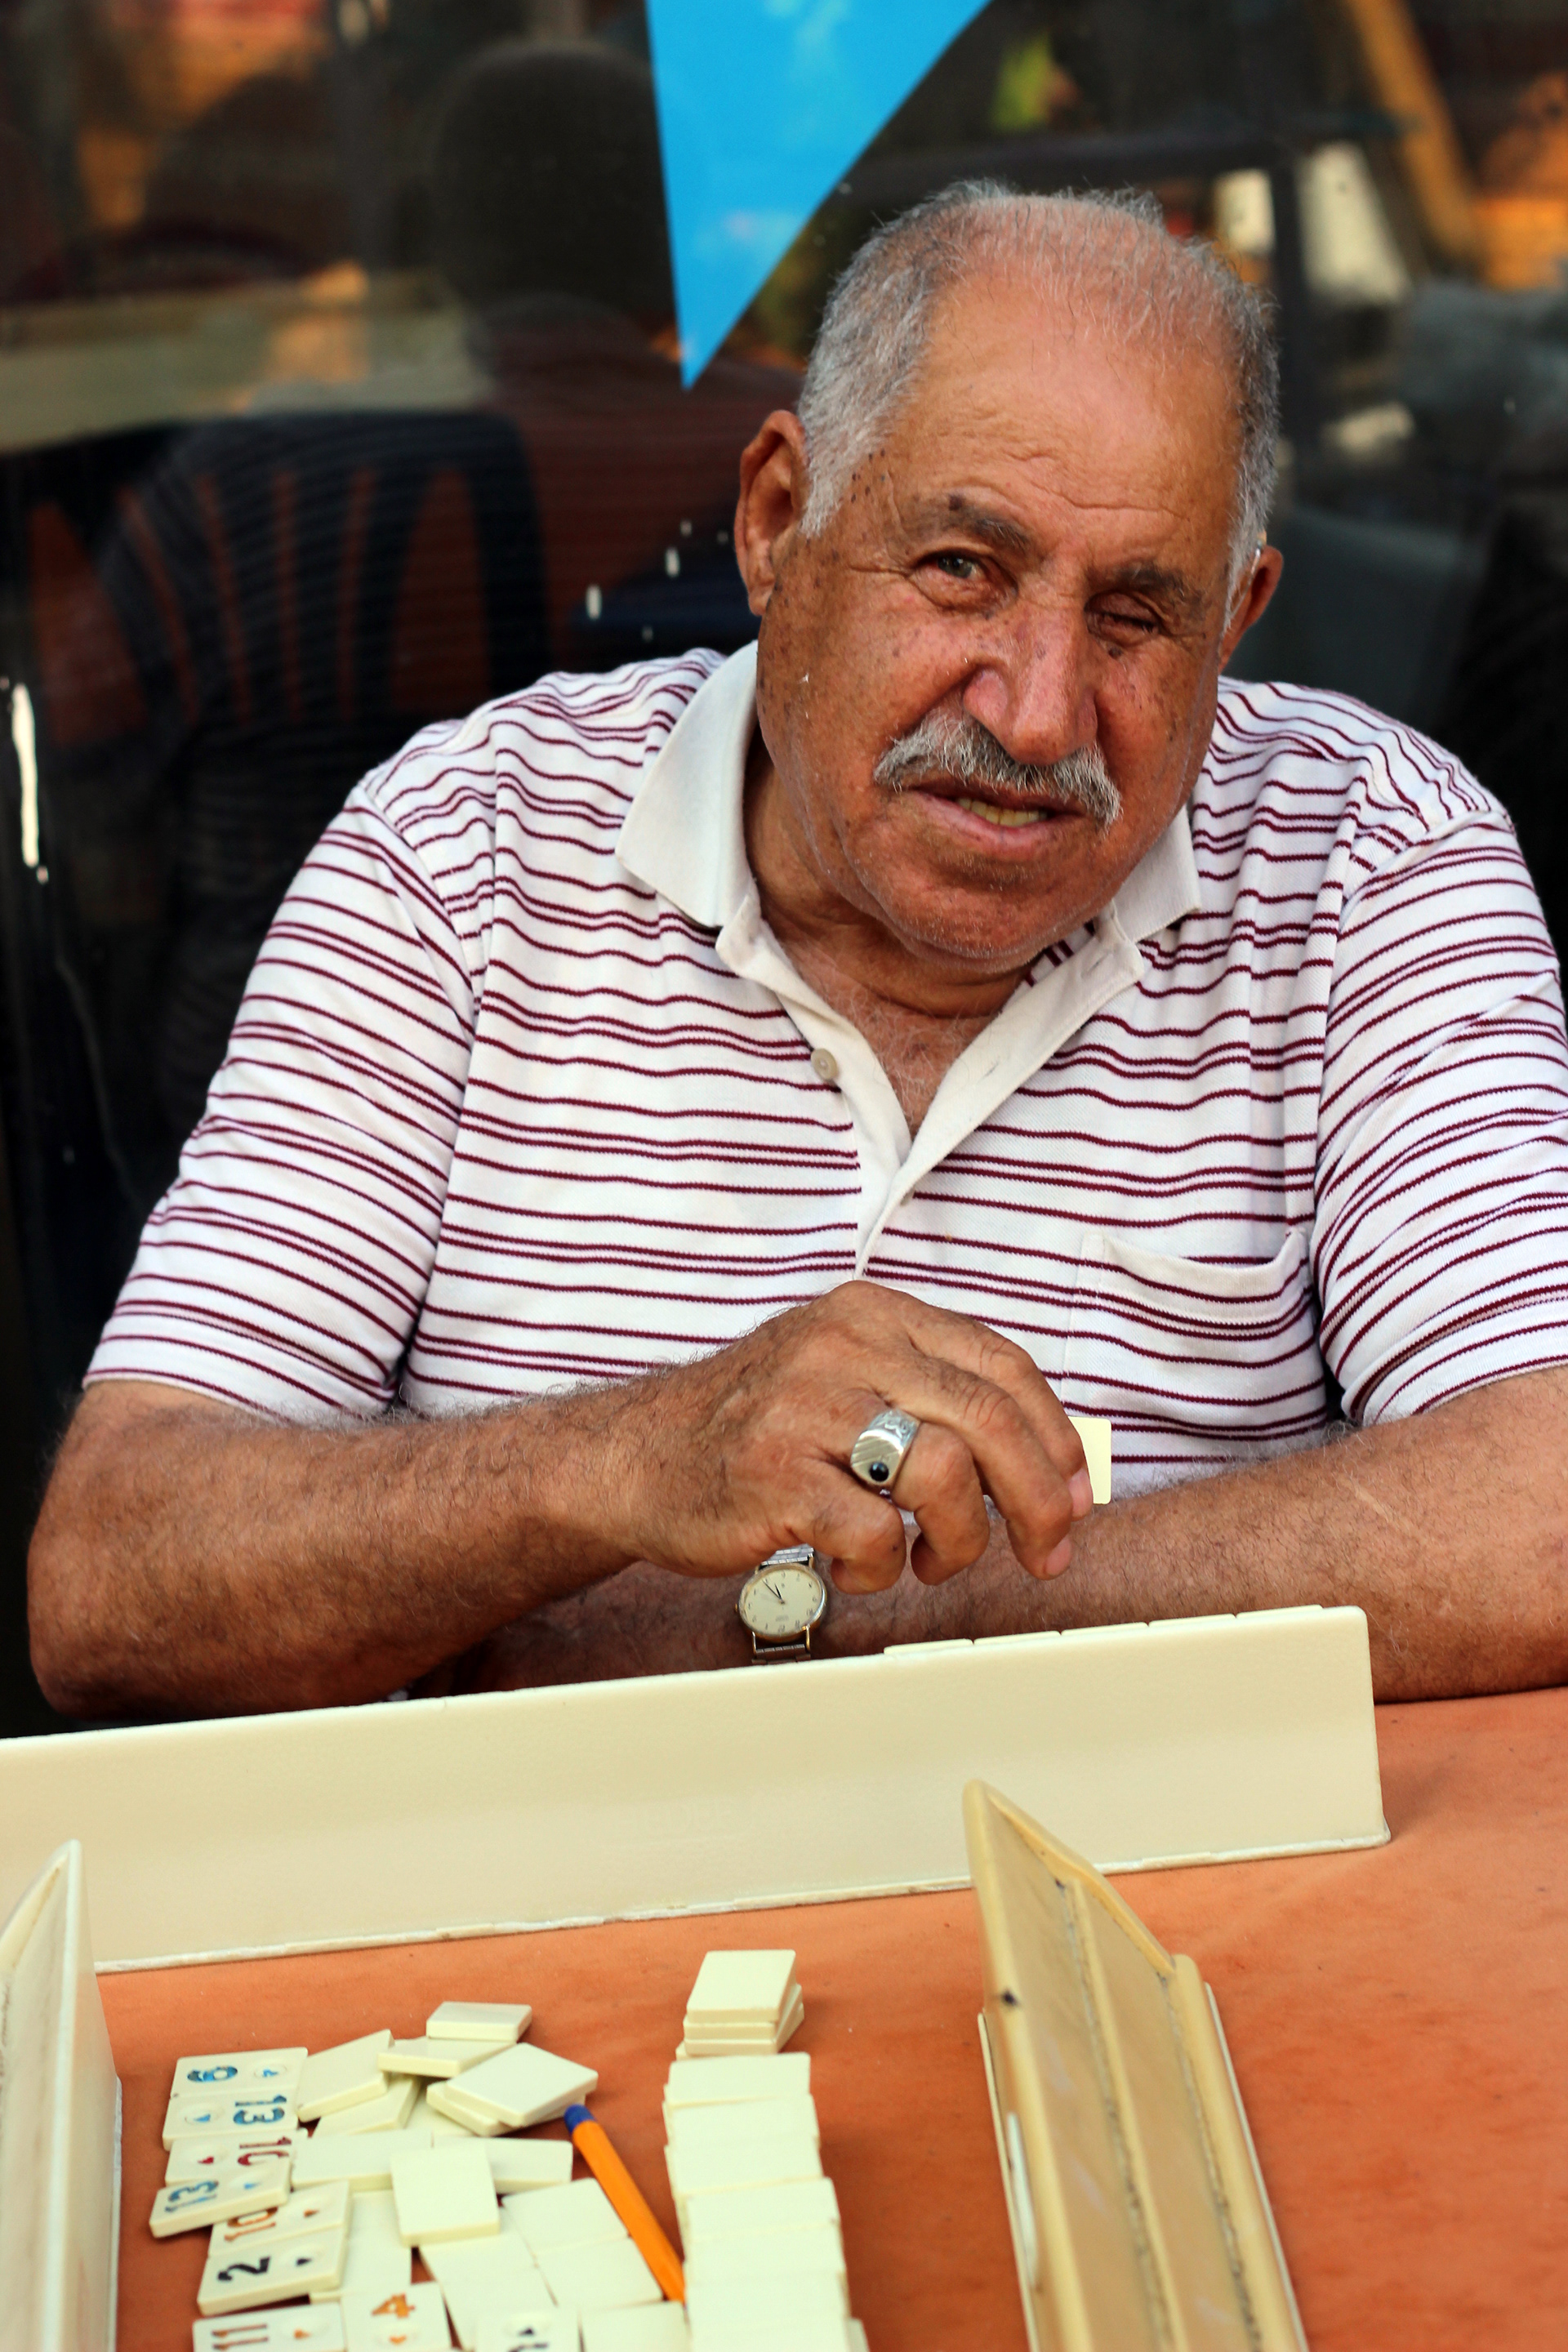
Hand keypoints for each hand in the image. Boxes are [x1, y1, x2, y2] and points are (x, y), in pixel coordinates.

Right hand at [595, 1280, 1091, 1593]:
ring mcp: (805, 1407)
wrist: (636, 1457)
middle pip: (992, 1422)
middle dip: (1039, 1503)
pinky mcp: (774, 1474)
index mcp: (874, 1316)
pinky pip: (876, 1533)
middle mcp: (844, 1346)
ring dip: (958, 1541)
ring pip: (946, 1475)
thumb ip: (934, 1398)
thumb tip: (1050, 1463)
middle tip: (1045, 1552)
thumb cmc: (756, 1430)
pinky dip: (885, 1569)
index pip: (1004, 1366)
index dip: (1056, 1441)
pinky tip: (860, 1566)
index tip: (1074, 1498)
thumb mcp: (847, 1379)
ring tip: (925, 1558)